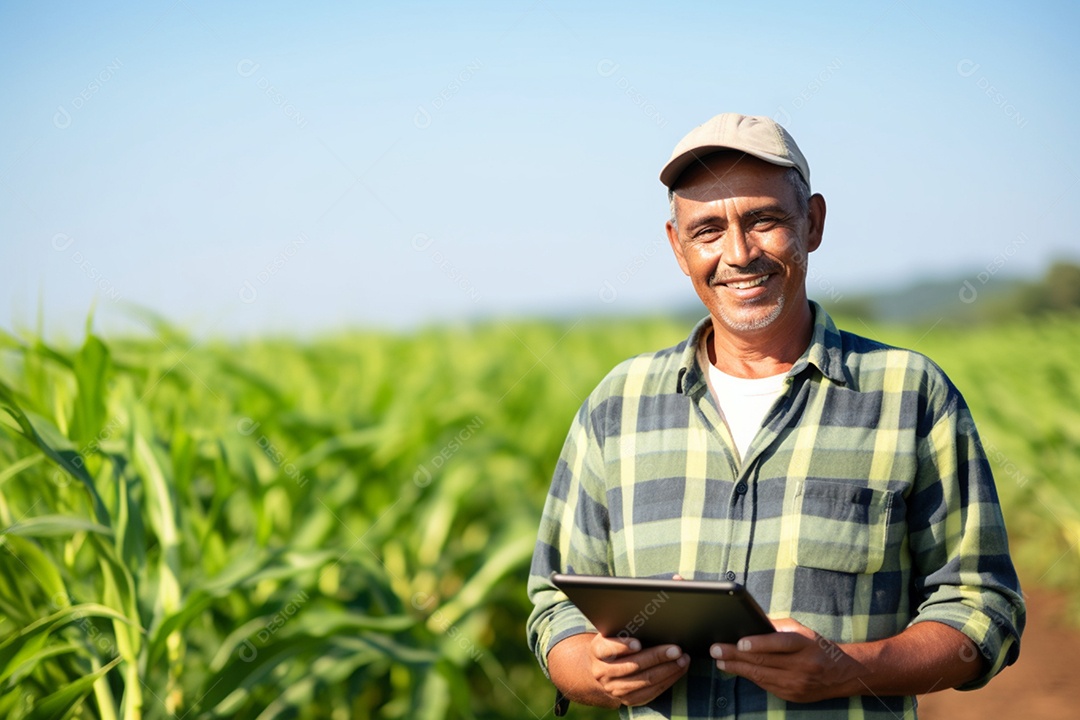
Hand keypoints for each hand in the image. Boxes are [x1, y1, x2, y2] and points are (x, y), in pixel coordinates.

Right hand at [588, 633, 690, 705]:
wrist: (605, 667)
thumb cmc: (616, 642)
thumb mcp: (614, 632)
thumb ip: (626, 629)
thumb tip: (652, 621)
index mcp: (597, 650)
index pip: (607, 648)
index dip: (623, 646)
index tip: (638, 643)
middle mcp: (602, 671)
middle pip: (632, 665)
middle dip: (657, 657)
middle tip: (676, 649)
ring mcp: (613, 688)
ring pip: (645, 680)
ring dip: (667, 670)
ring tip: (682, 660)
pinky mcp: (627, 699)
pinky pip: (651, 692)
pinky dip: (668, 680)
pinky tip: (678, 670)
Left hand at [709, 617, 864, 702]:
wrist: (841, 674)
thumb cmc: (817, 647)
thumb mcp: (802, 631)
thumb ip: (778, 626)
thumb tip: (752, 622)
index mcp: (805, 645)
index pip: (780, 643)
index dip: (759, 643)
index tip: (740, 643)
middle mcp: (802, 665)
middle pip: (765, 661)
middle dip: (736, 655)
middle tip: (716, 650)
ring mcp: (797, 683)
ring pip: (761, 676)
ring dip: (737, 668)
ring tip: (719, 661)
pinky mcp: (792, 695)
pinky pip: (766, 685)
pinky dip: (749, 676)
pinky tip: (735, 670)